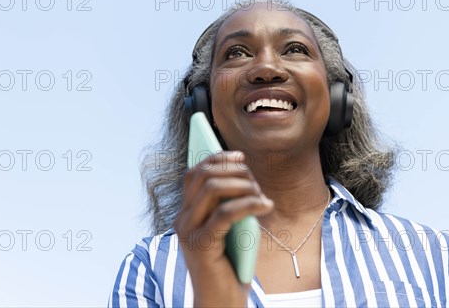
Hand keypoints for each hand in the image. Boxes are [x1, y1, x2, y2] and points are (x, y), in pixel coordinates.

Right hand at [174, 151, 273, 306]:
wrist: (221, 304)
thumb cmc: (231, 266)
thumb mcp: (231, 228)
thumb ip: (229, 204)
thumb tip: (244, 176)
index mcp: (186, 213)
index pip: (195, 173)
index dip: (217, 158)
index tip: (241, 156)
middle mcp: (182, 220)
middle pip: (202, 175)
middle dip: (233, 171)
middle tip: (255, 182)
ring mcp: (188, 233)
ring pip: (212, 189)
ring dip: (243, 186)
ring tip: (261, 196)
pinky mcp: (201, 246)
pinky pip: (225, 213)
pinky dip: (249, 204)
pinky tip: (267, 205)